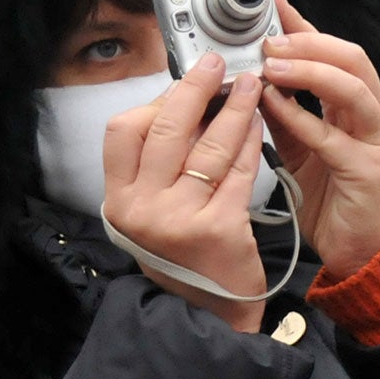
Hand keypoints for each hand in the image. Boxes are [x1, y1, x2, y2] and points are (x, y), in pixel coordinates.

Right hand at [102, 53, 269, 333]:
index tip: (182, 80)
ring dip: (231, 109)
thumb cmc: (186, 254)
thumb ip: (158, 166)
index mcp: (119, 200)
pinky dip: (250, 142)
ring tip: (249, 86)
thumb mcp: (154, 212)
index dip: (154, 101)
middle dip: (194, 90)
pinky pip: (237, 172)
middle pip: (165, 130)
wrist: (212, 314)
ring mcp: (178, 220)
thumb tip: (185, 101)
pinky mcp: (219, 229)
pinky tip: (260, 123)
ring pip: (206, 146)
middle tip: (217, 65)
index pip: (122, 132)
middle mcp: (141, 209)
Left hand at [259, 0, 379, 279]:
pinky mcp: (370, 170)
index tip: (275, 2)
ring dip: (308, 70)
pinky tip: (275, 106)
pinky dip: (301, 116)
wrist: (358, 252)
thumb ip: (285, 113)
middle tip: (267, 39)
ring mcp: (378, 142)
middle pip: (353, 58)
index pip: (336, 52)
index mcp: (359, 108)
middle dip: (308, 42)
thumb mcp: (301, 147)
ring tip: (271, 64)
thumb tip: (253, 77)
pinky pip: (334, 136)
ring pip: (353, 88)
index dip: (306, 25)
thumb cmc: (332, 200)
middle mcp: (375, 118)